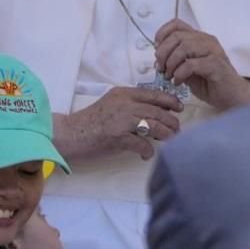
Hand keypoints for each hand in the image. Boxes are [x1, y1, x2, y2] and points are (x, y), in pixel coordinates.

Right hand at [53, 86, 183, 162]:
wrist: (70, 133)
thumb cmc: (90, 121)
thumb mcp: (111, 104)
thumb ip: (130, 105)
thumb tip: (153, 114)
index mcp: (123, 93)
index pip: (153, 94)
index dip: (170, 101)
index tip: (179, 108)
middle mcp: (124, 103)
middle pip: (157, 111)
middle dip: (171, 121)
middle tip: (177, 130)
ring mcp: (121, 120)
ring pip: (154, 126)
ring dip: (166, 135)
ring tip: (169, 141)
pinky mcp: (118, 137)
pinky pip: (142, 144)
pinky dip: (148, 151)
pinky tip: (146, 154)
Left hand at [154, 19, 249, 110]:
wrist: (233, 96)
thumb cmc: (210, 82)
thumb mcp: (187, 69)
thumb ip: (175, 60)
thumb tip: (158, 58)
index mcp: (199, 38)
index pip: (177, 24)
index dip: (162, 34)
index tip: (156, 49)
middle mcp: (206, 40)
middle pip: (177, 36)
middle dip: (163, 53)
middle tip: (161, 68)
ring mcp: (213, 51)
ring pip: (184, 48)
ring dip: (171, 63)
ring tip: (169, 76)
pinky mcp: (216, 64)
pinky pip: (191, 64)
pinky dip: (180, 73)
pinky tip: (178, 81)